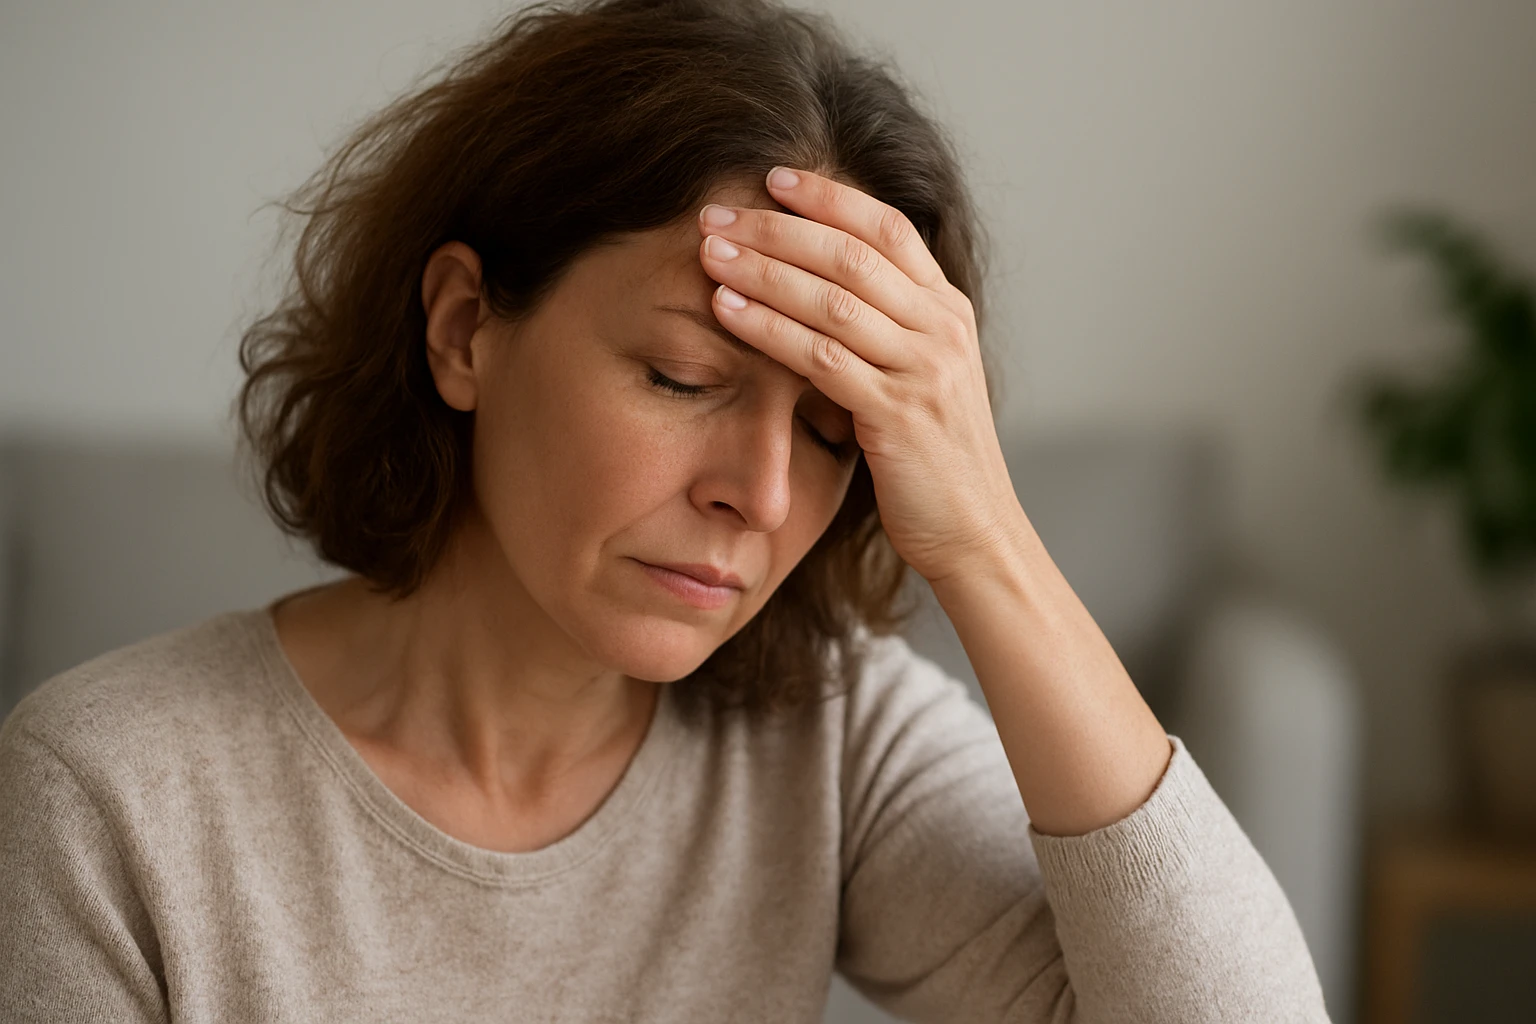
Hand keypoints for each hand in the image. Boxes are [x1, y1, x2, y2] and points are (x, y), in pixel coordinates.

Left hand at [695, 166, 1026, 584]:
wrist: (975, 532)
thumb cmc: (934, 460)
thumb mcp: (921, 379)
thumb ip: (886, 331)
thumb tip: (819, 289)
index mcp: (948, 311)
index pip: (887, 228)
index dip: (830, 196)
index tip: (773, 176)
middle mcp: (941, 329)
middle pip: (851, 253)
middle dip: (778, 227)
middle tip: (717, 211)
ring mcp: (923, 369)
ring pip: (832, 298)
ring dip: (764, 269)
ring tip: (710, 250)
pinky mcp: (897, 414)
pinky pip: (821, 357)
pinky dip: (769, 328)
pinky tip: (726, 310)